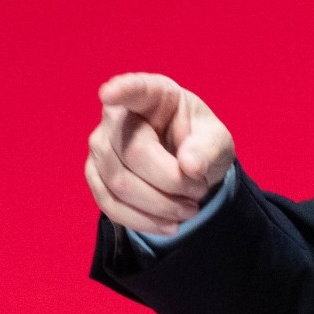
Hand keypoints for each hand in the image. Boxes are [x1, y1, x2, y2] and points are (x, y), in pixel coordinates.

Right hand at [85, 73, 235, 235]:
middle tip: (200, 191)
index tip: (110, 93)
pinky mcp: (95, 176)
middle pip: (134, 153)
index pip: (135, 89)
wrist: (188, 167)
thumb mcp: (218, 141)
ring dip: (160, 205)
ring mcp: (100, 146)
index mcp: (154, 94)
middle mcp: (117, 116)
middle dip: (172, 181)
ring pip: (119, 183)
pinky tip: (169, 225)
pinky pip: (110, 204)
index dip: (122, 90)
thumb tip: (190, 166)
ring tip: (190, 209)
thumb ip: (208, 147)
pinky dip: (143, 220)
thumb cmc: (200, 142)